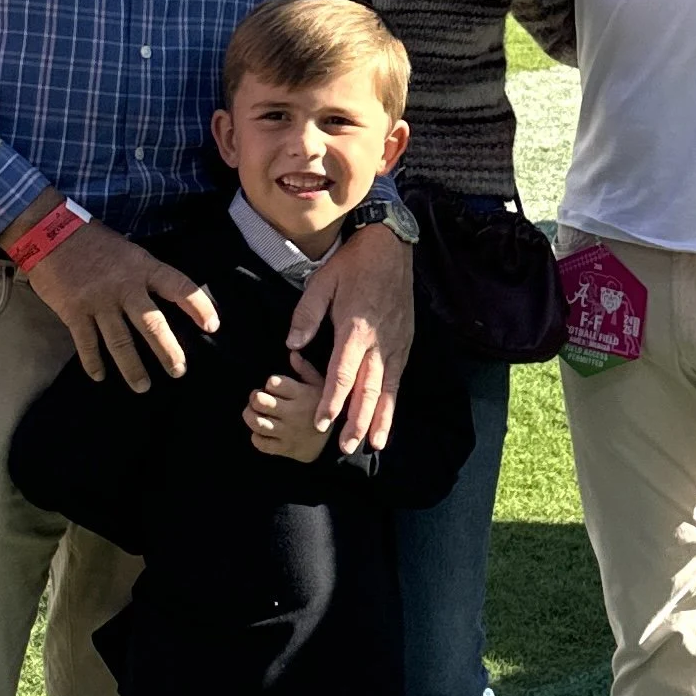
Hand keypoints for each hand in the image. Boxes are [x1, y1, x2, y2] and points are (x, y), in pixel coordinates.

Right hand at [19, 213, 217, 390]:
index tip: (213, 326)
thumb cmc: (90, 238)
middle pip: (153, 325)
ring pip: (121, 342)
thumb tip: (160, 296)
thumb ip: (142, 273)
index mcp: (142, 266)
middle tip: (179, 371)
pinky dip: (94, 362)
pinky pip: (87, 344)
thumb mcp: (126, 249)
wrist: (48, 231)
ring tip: (143, 387)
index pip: (179, 287)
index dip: (198, 307)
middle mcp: (124, 286)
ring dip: (133, 368)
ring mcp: (98, 301)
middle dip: (168, 352)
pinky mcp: (74, 312)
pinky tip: (100, 376)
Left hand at [243, 355, 332, 465]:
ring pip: (256, 422)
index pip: (273, 382)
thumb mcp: (321, 386)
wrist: (335, 443)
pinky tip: (262, 431)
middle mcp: (293, 414)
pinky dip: (256, 436)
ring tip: (255, 412)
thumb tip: (291, 353)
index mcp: (302, 395)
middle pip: (259, 401)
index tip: (274, 387)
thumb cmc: (325, 408)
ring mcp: (287, 433)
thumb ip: (305, 369)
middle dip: (255, 397)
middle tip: (259, 398)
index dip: (270, 383)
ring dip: (250, 415)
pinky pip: (260, 443)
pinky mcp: (284, 448)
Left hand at [287, 220, 414, 451]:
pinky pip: (398, 380)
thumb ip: (306, 317)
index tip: (321, 423)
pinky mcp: (404, 344)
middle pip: (367, 390)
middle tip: (346, 447)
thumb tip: (291, 346)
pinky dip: (393, 403)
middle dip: (356, 421)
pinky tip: (387, 421)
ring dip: (378, 419)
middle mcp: (378, 343)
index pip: (341, 374)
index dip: (331, 402)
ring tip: (372, 444)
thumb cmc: (352, 265)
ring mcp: (395, 345)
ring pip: (387, 390)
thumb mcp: (322, 283)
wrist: (389, 247)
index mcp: (354, 329)